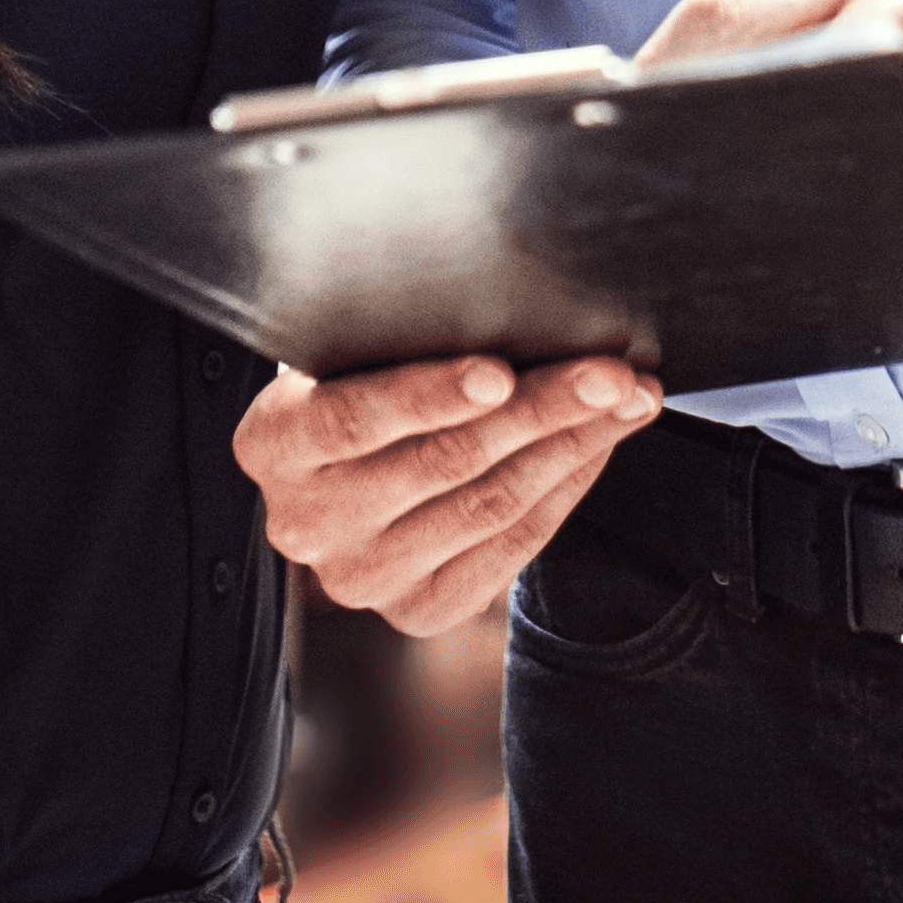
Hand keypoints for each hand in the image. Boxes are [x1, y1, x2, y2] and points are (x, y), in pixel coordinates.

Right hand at [236, 353, 662, 634]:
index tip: (500, 369)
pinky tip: (603, 440)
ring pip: (490, 503)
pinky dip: (568, 485)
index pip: (353, 416)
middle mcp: (307, 524)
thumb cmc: (356, 370)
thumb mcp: (347, 343)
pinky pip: (512, 542)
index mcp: (272, 444)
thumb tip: (500, 291)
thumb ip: (394, 329)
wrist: (341, 469)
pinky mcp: (418, 611)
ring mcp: (363, 578)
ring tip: (629, 397)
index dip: (429, 393)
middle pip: (442, 461)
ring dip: (573, 444)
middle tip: (609, 370)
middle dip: (540, 408)